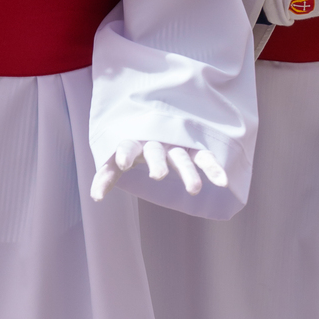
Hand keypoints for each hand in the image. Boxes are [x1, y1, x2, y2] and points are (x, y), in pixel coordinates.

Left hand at [91, 138, 227, 201]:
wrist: (156, 121)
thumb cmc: (135, 145)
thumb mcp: (118, 158)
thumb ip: (107, 175)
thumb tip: (95, 197)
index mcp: (135, 142)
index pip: (127, 146)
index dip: (124, 153)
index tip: (122, 162)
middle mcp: (156, 142)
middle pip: (156, 152)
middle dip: (157, 163)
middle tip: (158, 175)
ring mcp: (175, 145)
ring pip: (182, 158)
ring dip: (188, 173)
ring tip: (194, 190)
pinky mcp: (192, 149)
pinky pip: (204, 158)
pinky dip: (213, 167)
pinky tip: (223, 182)